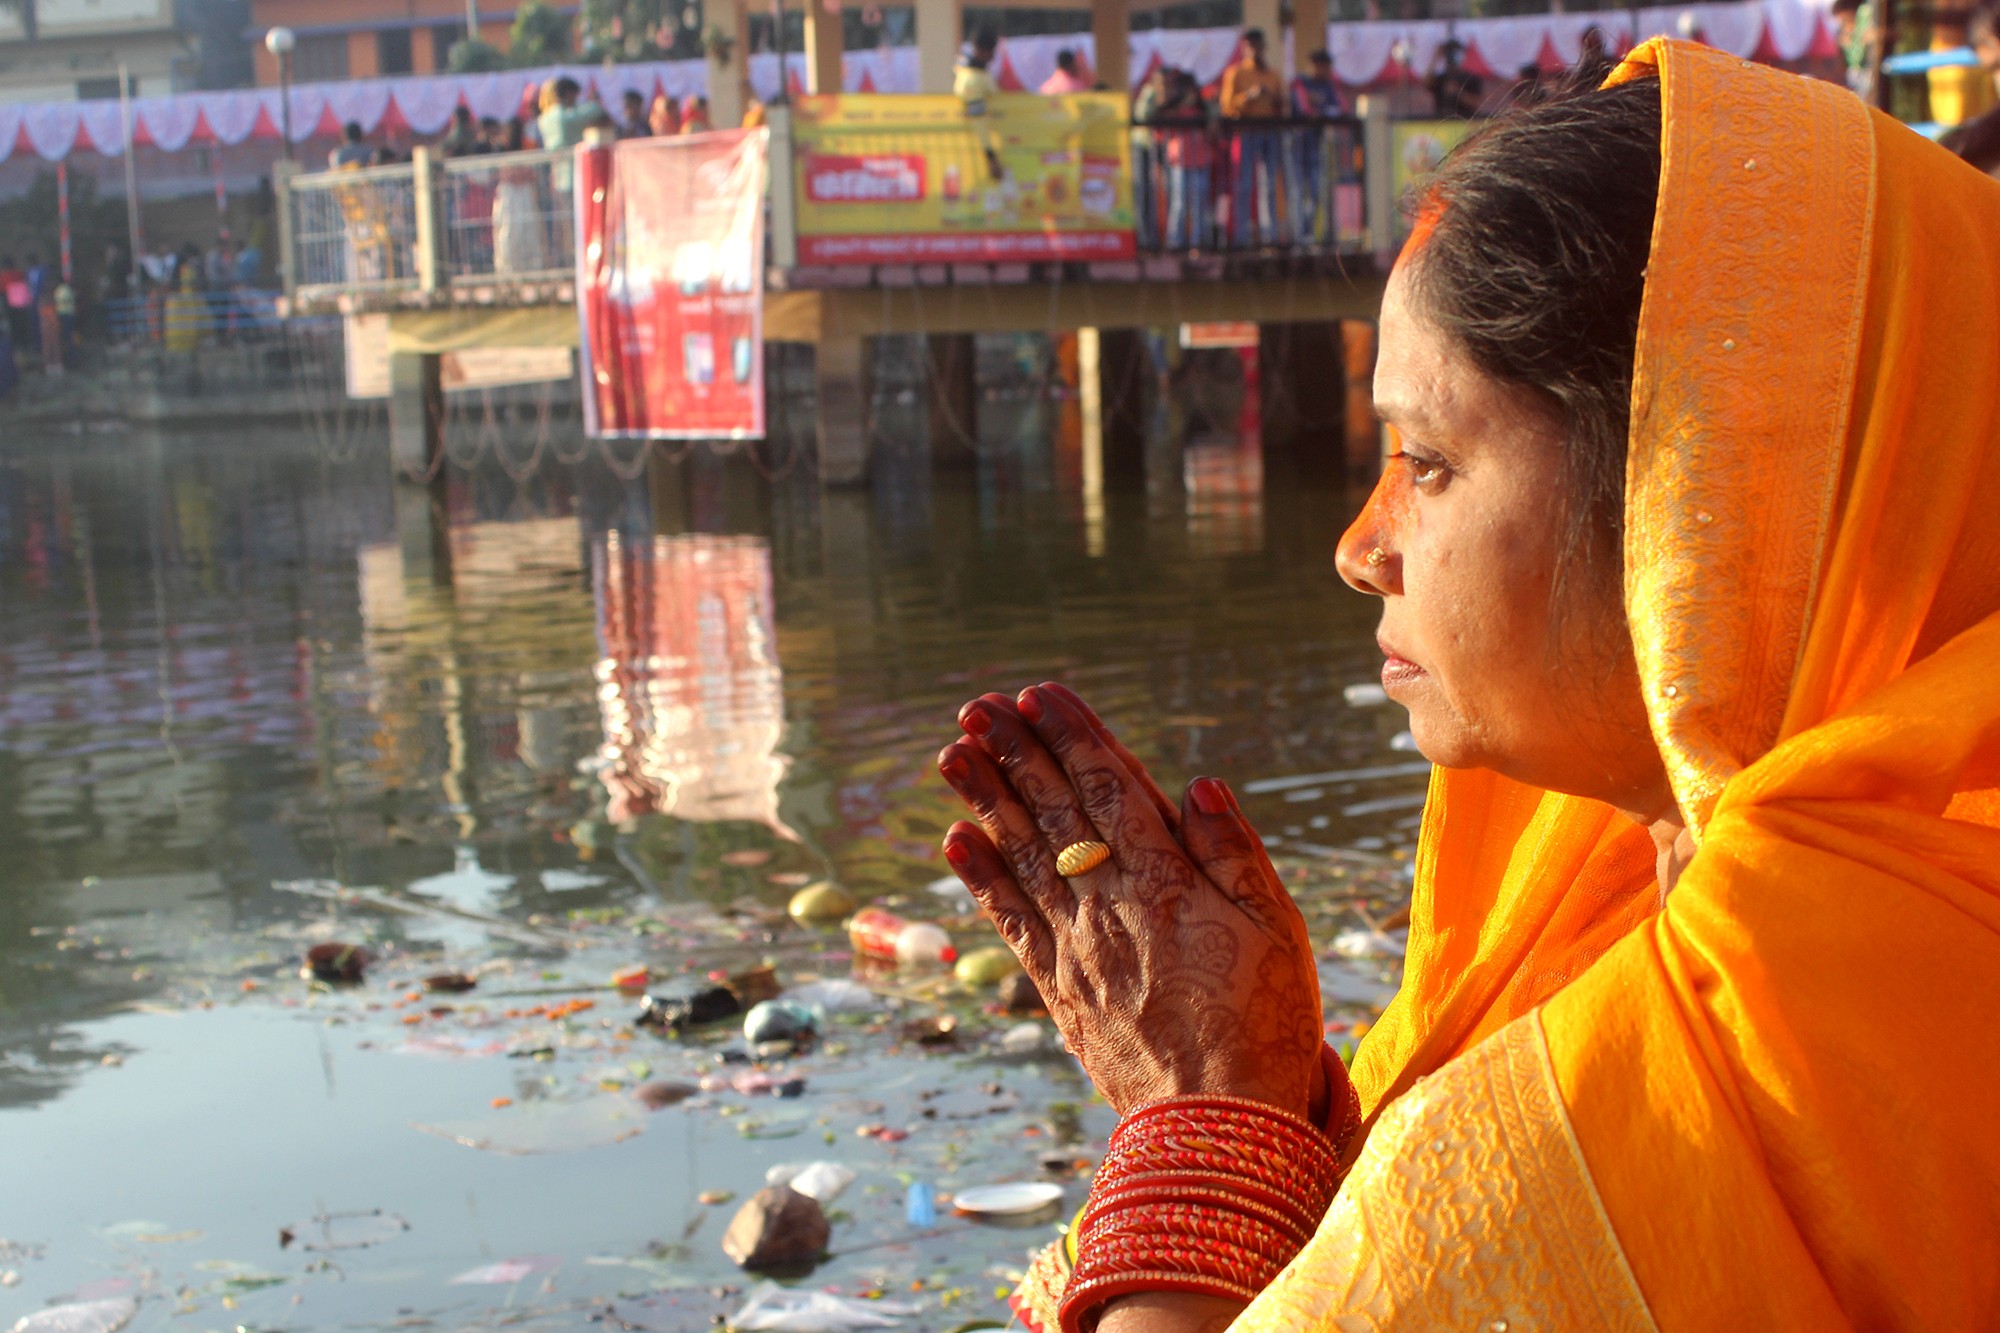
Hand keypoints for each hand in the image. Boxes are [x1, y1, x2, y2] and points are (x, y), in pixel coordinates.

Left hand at [936, 682, 1326, 1118]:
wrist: (1219, 1125)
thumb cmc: (1267, 1023)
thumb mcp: (1277, 930)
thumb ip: (1234, 854)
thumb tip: (1196, 783)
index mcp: (1169, 881)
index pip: (1110, 787)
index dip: (1071, 736)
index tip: (1038, 695)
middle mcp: (1111, 904)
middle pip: (1055, 810)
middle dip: (1015, 752)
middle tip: (978, 706)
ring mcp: (1077, 947)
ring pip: (1021, 855)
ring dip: (984, 799)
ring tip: (951, 752)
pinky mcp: (1059, 989)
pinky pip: (1009, 922)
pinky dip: (980, 878)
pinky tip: (955, 840)